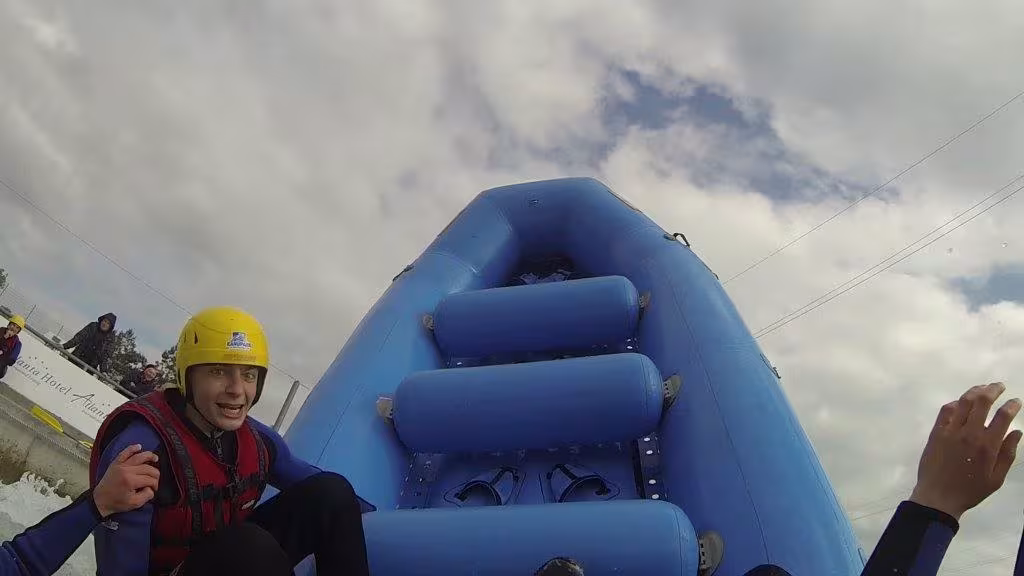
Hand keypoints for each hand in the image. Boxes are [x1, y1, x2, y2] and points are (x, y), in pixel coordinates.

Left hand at [93, 444, 159, 517]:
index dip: (155, 484)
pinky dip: (132, 448)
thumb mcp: (134, 504)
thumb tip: (151, 488)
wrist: (99, 501)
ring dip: (149, 456)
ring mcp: (120, 465)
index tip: (154, 489)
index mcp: (131, 481)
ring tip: (156, 459)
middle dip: (154, 475)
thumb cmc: (117, 503)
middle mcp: (127, 470)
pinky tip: (139, 446)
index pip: (150, 479)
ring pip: (139, 457)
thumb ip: (147, 495)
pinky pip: (124, 453)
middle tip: (154, 481)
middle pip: (147, 468)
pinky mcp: (115, 463)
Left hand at [910, 382, 1022, 519]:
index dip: (1012, 405)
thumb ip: (1008, 453)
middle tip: (1000, 386)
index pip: (1003, 416)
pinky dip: (956, 403)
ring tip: (983, 387)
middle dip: (993, 390)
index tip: (1016, 401)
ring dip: (975, 391)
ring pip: (963, 402)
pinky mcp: (936, 432)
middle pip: (982, 402)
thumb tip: (1017, 432)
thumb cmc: (970, 490)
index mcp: (987, 445)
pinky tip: (962, 402)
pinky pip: (946, 411)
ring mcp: (950, 431)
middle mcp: (969, 433)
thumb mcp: (996, 478)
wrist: (938, 496)